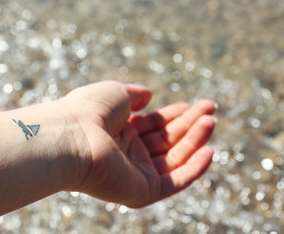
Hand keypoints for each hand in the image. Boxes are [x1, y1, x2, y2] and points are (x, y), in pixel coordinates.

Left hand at [64, 81, 215, 207]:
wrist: (74, 136)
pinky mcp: (142, 191)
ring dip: (194, 140)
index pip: (154, 124)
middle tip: (210, 108)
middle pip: (166, 139)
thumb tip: (149, 95)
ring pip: (173, 158)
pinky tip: (209, 152)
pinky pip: (174, 182)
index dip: (175, 114)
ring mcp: (135, 173)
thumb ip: (135, 95)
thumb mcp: (116, 93)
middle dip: (189, 124)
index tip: (194, 105)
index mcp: (119, 131)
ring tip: (211, 121)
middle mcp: (127, 153)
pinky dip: (194, 169)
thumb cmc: (91, 110)